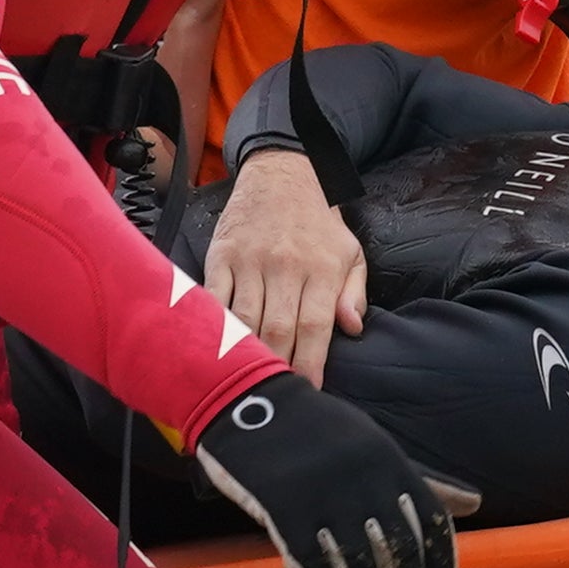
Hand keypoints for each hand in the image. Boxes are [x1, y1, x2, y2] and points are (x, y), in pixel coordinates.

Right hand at [186, 366, 473, 567]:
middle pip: (397, 559)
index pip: (432, 530)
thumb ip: (422, 480)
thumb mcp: (376, 445)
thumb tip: (475, 503)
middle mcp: (366, 483)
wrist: (248, 401)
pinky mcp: (284, 512)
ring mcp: (325, 498)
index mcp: (392, 465)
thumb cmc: (318, 430)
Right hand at [205, 148, 369, 381]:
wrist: (282, 173)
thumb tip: (352, 328)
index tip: (306, 391)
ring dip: (245, 352)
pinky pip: (214, 297)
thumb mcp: (350, 252)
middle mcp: (286, 265)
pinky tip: (216, 347)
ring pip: (245, 318)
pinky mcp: (222, 255)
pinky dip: (214, 324)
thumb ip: (354, 293)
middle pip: (278, 328)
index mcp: (321, 268)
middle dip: (276, 366)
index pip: (315, 326)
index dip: (310, 364)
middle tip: (273, 394)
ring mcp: (251, 260)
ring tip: (245, 380)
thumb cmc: (319, 222)